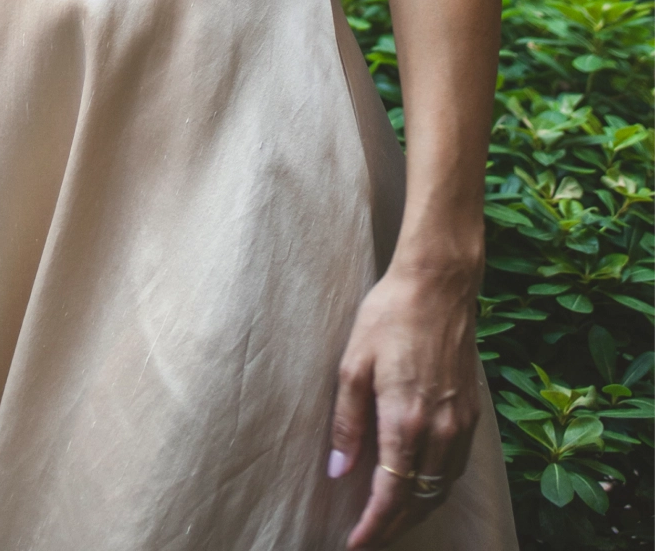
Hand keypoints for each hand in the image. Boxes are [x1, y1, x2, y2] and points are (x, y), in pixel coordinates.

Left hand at [327, 261, 480, 546]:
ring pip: (440, 488)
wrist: (439, 285)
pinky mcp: (471, 413)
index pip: (391, 494)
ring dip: (416, 510)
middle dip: (394, 525)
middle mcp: (439, 430)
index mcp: (405, 420)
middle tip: (369, 536)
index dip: (373, 525)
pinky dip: (436, 486)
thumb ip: (347, 421)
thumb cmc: (389, 315)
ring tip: (390, 518)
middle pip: (418, 500)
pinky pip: (455, 467)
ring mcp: (460, 423)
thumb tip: (339, 471)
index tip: (354, 542)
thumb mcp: (353, 363)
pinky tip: (419, 484)